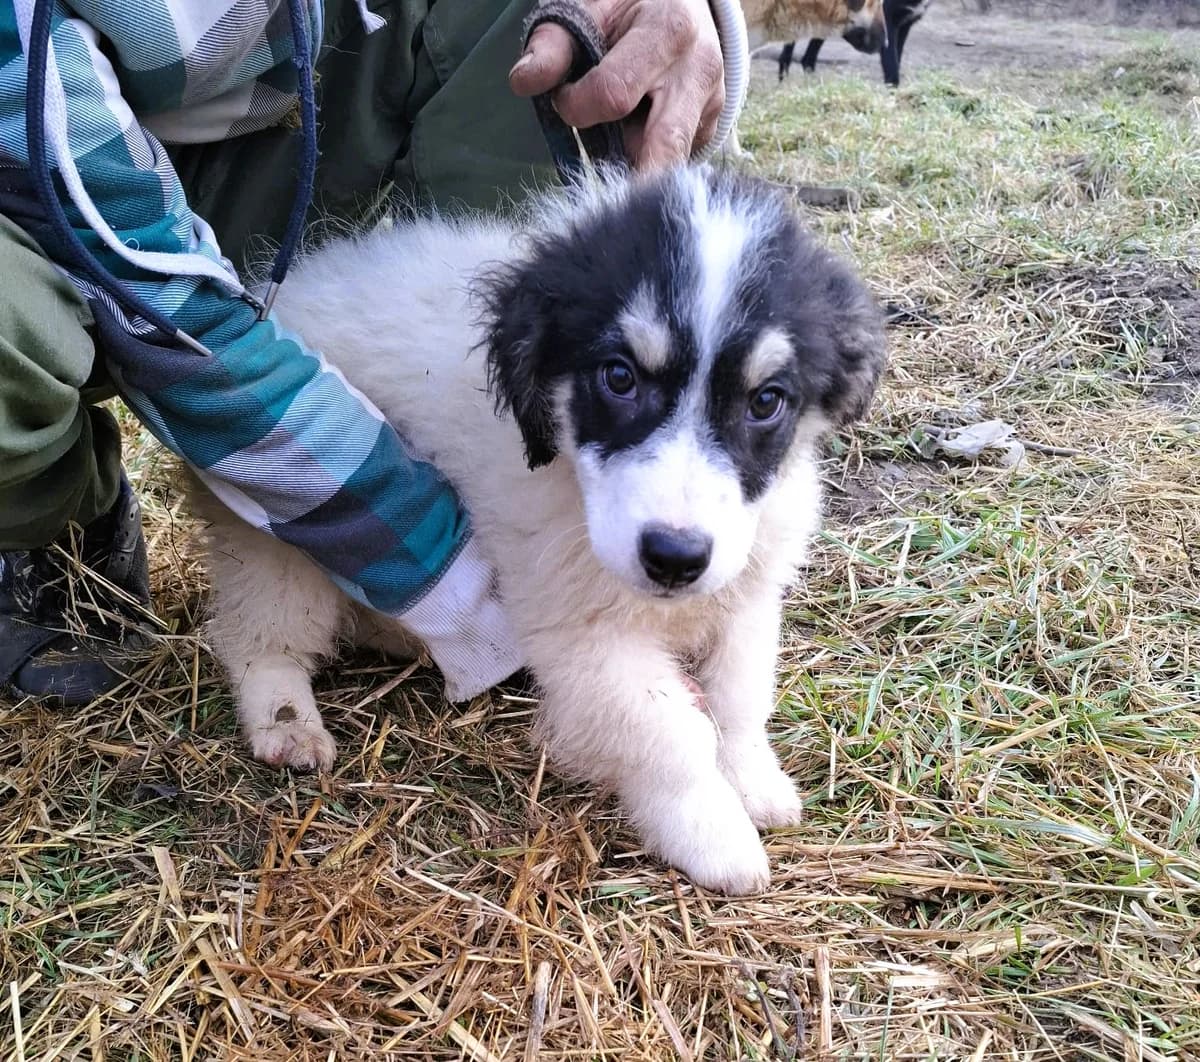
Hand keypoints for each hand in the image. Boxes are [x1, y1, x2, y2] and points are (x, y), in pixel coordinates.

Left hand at [509, 0, 724, 170]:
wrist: (684, 3)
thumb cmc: (629, 7)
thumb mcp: (590, 8)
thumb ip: (555, 44)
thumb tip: (523, 82)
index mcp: (668, 31)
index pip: (614, 94)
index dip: (578, 107)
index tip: (563, 101)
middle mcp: (699, 71)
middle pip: (665, 148)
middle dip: (631, 184)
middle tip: (599, 209)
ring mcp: (710, 106)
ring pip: (672, 164)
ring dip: (637, 173)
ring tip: (614, 162)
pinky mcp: (711, 129)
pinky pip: (676, 159)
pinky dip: (649, 161)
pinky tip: (637, 139)